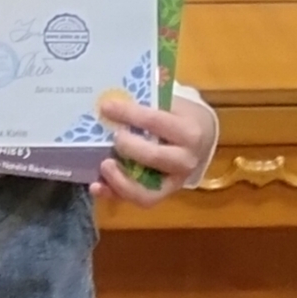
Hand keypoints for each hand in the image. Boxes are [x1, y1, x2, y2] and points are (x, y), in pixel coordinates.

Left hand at [91, 91, 216, 203]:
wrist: (199, 140)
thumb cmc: (178, 117)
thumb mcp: (171, 104)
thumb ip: (146, 102)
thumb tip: (110, 97)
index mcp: (188, 132)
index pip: (156, 121)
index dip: (129, 114)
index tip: (106, 106)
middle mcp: (185, 160)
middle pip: (155, 157)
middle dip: (129, 148)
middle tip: (113, 136)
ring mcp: (173, 182)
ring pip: (147, 191)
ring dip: (120, 180)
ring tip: (103, 165)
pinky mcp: (161, 195)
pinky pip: (137, 200)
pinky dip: (114, 194)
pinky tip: (97, 186)